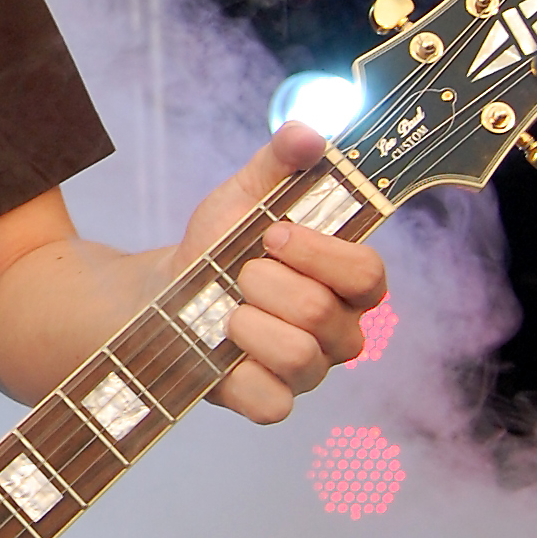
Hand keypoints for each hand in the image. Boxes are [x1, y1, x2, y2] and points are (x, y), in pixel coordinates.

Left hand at [178, 120, 386, 425]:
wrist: (168, 293)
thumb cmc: (220, 243)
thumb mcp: (245, 193)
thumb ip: (280, 161)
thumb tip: (309, 134)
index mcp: (347, 280)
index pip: (368, 275)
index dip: (320, 254)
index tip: (273, 234)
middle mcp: (340, 330)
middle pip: (322, 313)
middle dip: (264, 283)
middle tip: (239, 272)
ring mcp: (310, 371)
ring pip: (298, 356)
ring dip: (247, 322)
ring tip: (227, 308)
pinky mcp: (273, 402)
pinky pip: (272, 402)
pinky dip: (237, 371)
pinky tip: (221, 349)